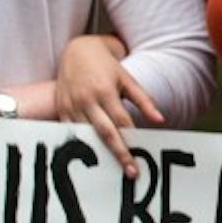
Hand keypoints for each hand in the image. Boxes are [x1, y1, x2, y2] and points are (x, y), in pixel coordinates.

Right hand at [56, 34, 159, 177]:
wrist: (77, 50)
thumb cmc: (106, 66)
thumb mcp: (127, 79)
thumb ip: (144, 100)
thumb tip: (160, 120)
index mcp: (105, 91)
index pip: (121, 122)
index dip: (131, 141)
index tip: (139, 159)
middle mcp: (87, 100)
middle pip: (105, 132)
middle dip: (119, 153)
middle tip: (131, 172)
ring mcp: (71, 105)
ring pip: (86, 135)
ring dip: (99, 154)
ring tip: (111, 172)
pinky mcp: (61, 109)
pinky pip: (71, 132)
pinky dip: (80, 145)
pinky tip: (90, 159)